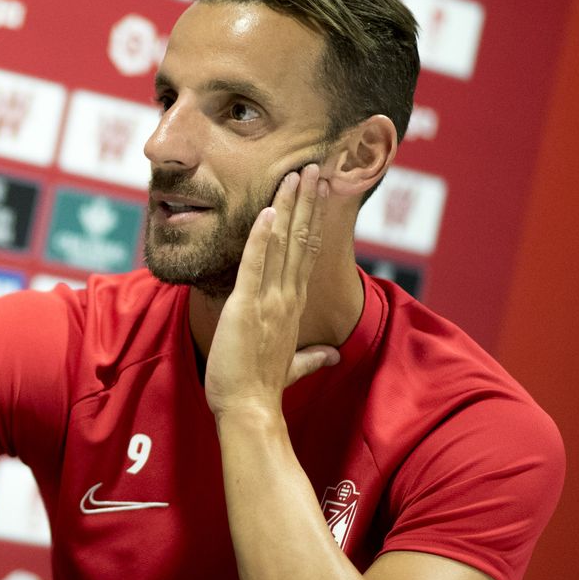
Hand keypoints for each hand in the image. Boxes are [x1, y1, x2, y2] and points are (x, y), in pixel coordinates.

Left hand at [204, 164, 337, 417]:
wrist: (250, 411)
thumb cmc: (262, 389)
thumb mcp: (292, 367)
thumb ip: (311, 357)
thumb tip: (331, 354)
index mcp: (293, 307)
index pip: (307, 256)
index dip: (313, 222)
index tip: (318, 195)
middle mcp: (286, 298)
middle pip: (301, 241)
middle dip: (307, 203)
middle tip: (313, 168)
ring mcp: (269, 301)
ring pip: (282, 244)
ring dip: (288, 208)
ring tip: (295, 176)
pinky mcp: (247, 306)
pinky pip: (254, 265)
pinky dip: (260, 237)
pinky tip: (266, 211)